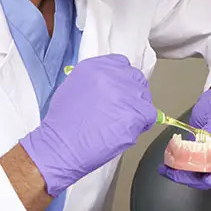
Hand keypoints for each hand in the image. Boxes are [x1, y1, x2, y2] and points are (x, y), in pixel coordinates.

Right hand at [20, 54, 155, 196]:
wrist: (61, 145)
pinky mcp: (136, 113)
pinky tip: (127, 129)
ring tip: (120, 122)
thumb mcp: (74, 86)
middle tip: (122, 109)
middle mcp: (113, 76)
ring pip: (144, 97)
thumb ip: (96, 80)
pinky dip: (142, 123)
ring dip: (137, 109)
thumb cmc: (64, 122)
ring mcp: (126, 94)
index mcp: (96, 66)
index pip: (122, 64)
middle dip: (132, 94)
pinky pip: (149, 115)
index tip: (121, 89)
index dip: (123, 80)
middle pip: (136, 79)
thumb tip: (112, 85)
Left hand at [158, 88, 210, 189]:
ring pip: (204, 176)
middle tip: (178, 173)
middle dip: (197, 179)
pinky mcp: (205, 159)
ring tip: (169, 170)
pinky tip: (168, 167)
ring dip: (185, 176)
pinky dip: (182, 170)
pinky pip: (195, 169)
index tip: (208, 178)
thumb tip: (206, 142)